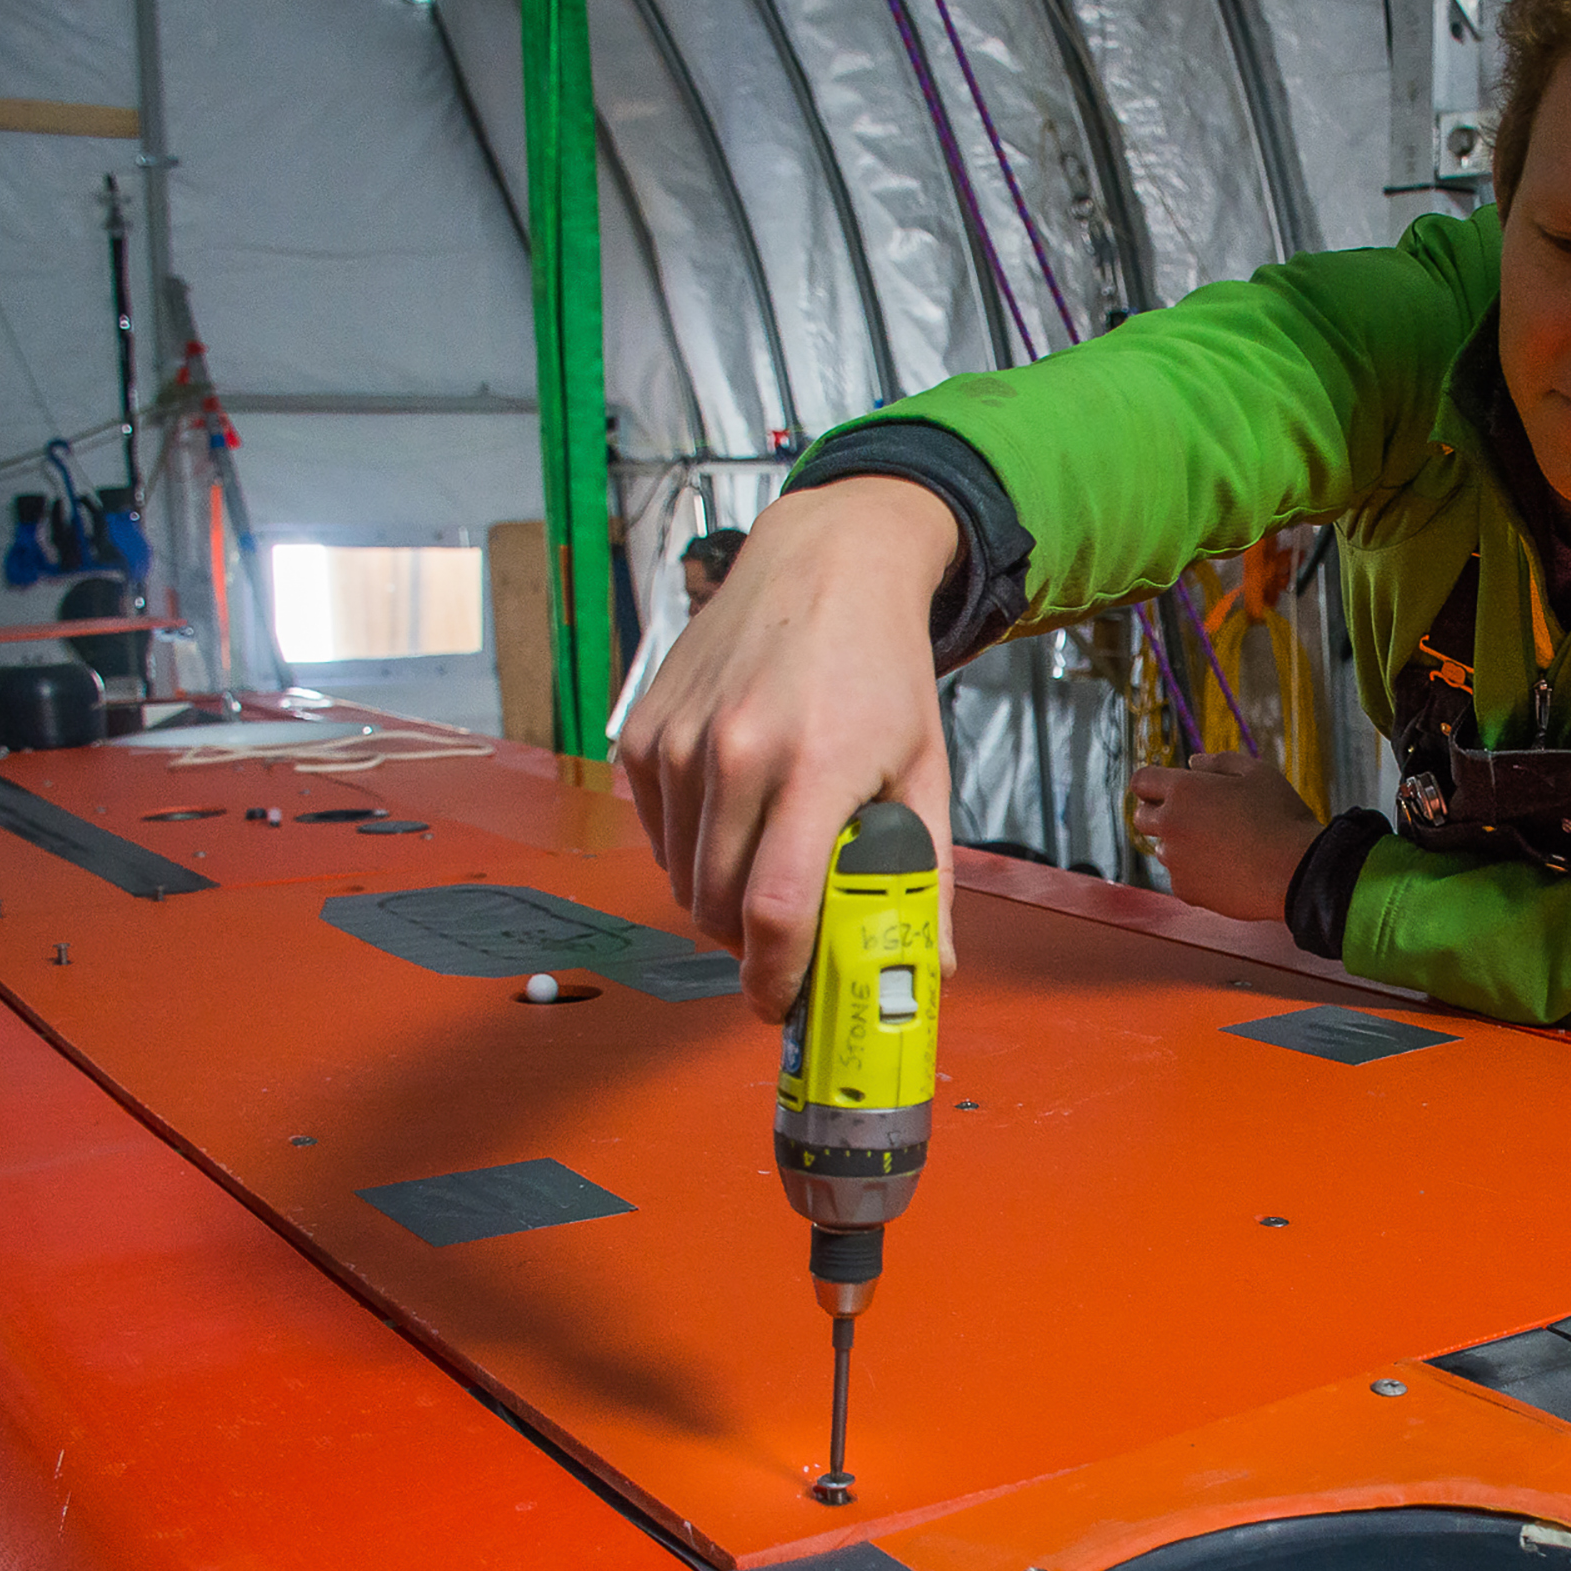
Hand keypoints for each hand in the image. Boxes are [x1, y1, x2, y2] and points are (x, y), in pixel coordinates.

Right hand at [616, 477, 959, 1021]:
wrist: (826, 567)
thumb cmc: (881, 667)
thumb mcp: (926, 769)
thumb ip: (924, 875)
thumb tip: (927, 968)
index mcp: (815, 767)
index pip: (775, 909)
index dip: (775, 978)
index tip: (784, 1003)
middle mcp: (736, 753)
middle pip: (721, 909)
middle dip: (753, 946)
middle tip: (790, 938)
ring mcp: (679, 743)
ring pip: (683, 880)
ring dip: (722, 900)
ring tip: (772, 863)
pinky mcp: (643, 735)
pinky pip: (659, 836)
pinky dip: (692, 852)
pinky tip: (738, 816)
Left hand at [1127, 752, 1323, 922]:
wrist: (1297, 871)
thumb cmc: (1281, 817)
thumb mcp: (1257, 773)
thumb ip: (1219, 762)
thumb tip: (1193, 762)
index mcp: (1183, 790)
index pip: (1141, 780)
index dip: (1152, 782)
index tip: (1166, 787)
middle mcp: (1171, 825)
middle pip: (1141, 817)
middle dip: (1158, 812)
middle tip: (1192, 814)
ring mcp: (1176, 861)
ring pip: (1163, 849)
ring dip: (1180, 843)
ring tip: (1220, 844)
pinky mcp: (1187, 890)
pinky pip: (1180, 877)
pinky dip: (1195, 872)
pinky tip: (1226, 868)